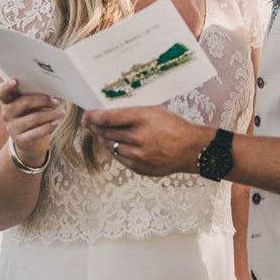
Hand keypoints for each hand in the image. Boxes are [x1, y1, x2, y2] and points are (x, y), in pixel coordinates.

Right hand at [0, 78, 64, 166]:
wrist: (29, 141)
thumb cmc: (33, 114)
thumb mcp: (33, 104)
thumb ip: (38, 95)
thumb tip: (54, 92)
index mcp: (8, 101)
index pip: (1, 92)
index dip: (6, 86)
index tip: (15, 81)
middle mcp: (7, 113)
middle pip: (24, 102)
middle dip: (43, 100)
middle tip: (55, 101)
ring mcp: (12, 128)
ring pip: (34, 118)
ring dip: (50, 114)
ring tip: (61, 112)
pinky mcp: (20, 140)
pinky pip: (36, 133)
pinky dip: (48, 127)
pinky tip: (56, 122)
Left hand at [82, 106, 212, 176]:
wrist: (192, 149)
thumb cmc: (175, 126)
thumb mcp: (154, 111)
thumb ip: (132, 113)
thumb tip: (110, 113)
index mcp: (142, 119)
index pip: (109, 118)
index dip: (94, 116)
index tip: (87, 114)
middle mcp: (137, 138)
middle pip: (106, 133)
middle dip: (94, 127)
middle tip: (88, 123)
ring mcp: (137, 155)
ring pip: (110, 147)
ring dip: (104, 139)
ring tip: (100, 133)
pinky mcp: (139, 168)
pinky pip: (120, 158)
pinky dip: (116, 150)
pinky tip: (116, 144)